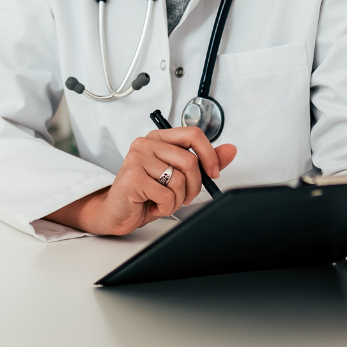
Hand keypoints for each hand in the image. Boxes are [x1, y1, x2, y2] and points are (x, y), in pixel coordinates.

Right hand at [46, 127, 237, 235]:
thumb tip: (230, 150)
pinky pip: (167, 195)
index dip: (209, 154)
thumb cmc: (145, 194)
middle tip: (184, 197)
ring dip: (177, 199)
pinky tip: (152, 206)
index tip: (213, 172)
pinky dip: (165, 208)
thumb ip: (203, 162)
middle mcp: (146, 144)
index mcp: (158, 138)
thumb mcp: (178, 176)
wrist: (116, 212)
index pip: (193, 134)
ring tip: (163, 201)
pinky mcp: (132, 178)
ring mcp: (137, 159)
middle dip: (194, 186)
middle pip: (190, 161)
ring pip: (180, 180)